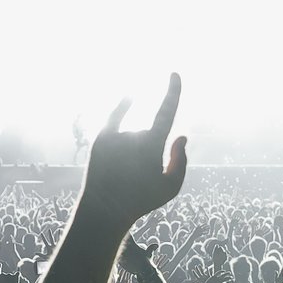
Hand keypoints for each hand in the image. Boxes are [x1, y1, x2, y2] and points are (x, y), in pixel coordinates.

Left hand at [77, 72, 188, 230]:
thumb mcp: (170, 188)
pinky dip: (122, 106)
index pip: (166, 111)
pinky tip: (129, 95)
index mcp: (151, 145)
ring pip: (133, 135)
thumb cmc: (141, 200)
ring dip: (133, 152)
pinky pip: (114, 116)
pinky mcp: (101, 138)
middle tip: (136, 179)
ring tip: (123, 174)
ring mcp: (115, 135)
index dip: (172, 92)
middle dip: (148, 153)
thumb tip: (182, 135)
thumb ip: (181, 162)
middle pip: (148, 135)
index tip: (173, 74)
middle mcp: (131, 135)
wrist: (103, 209)